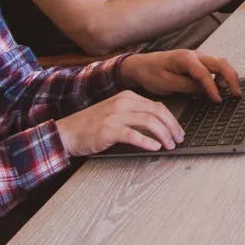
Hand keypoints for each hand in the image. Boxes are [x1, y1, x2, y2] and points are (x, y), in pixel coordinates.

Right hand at [55, 89, 183, 155]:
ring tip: (169, 145)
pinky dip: (148, 141)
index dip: (172, 119)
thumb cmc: (91, 125)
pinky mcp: (109, 129)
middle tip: (179, 139)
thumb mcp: (115, 113)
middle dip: (172, 127)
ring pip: (149, 121)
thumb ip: (135, 116)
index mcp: (127, 97)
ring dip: (163, 135)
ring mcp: (115, 115)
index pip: (158, 105)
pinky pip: (134, 134)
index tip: (178, 131)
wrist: (66, 132)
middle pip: (157, 112)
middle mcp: (123, 103)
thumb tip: (159, 127)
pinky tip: (155, 147)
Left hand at [121, 49, 241, 100]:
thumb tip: (205, 90)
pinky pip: (214, 66)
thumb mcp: (166, 83)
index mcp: (185, 59)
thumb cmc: (151, 73)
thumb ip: (187, 86)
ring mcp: (197, 56)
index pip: (205, 73)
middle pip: (220, 63)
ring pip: (220, 62)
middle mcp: (195, 54)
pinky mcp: (197, 62)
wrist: (140, 65)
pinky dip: (222, 75)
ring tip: (234, 91)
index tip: (219, 100)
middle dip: (231, 78)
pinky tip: (223, 86)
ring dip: (229, 75)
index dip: (213, 88)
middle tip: (237, 94)